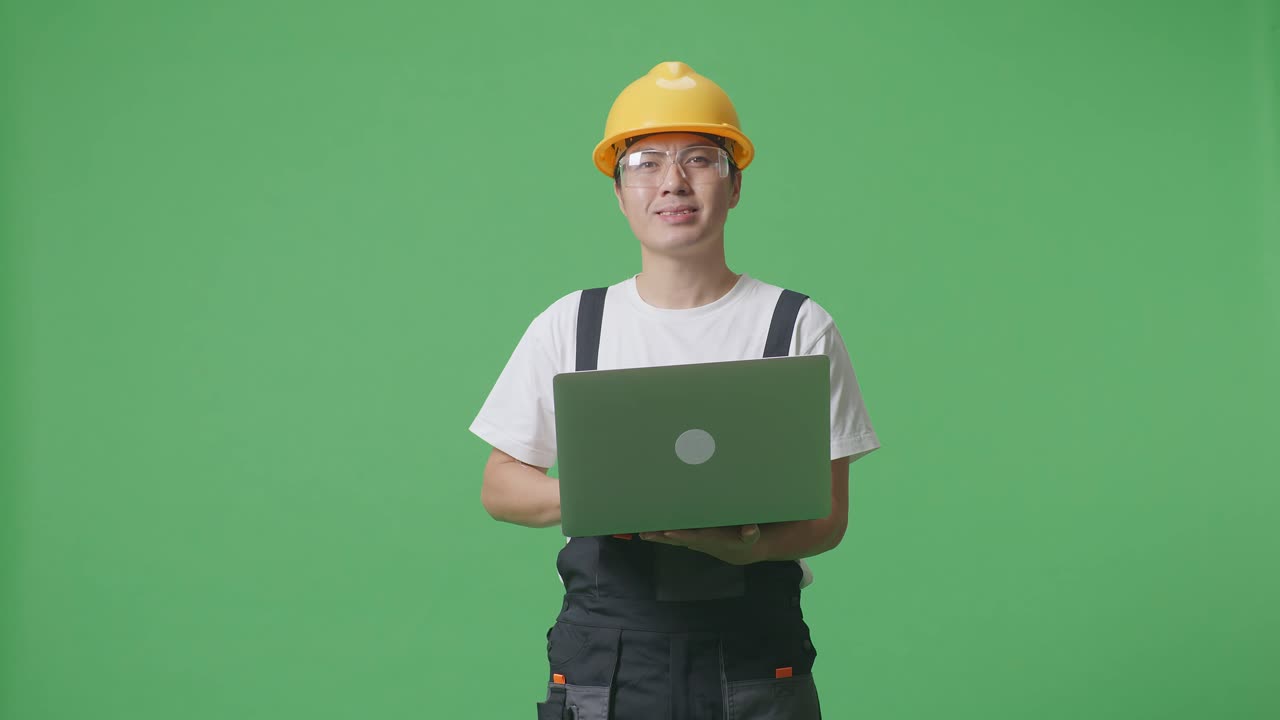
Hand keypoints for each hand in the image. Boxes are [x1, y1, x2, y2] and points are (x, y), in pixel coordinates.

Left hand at [639, 524, 761, 565]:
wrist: (739, 551)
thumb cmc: (745, 540)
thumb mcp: (752, 537)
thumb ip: (751, 533)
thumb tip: (751, 529)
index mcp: (710, 538)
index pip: (693, 537)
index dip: (682, 535)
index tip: (668, 532)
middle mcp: (698, 541)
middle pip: (677, 539)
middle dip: (661, 536)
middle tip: (645, 533)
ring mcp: (693, 540)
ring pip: (672, 538)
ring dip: (657, 536)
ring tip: (641, 533)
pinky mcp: (691, 538)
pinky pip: (673, 535)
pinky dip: (661, 534)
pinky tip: (648, 530)